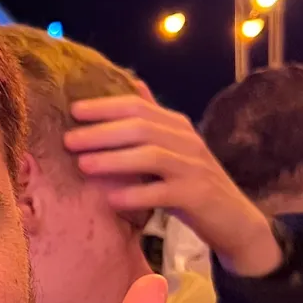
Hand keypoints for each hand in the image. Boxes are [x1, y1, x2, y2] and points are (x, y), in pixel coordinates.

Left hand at [65, 82, 282, 277]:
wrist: (234, 219)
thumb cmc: (192, 182)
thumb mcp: (174, 146)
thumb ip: (153, 118)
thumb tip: (134, 83)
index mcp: (177, 126)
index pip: (137, 107)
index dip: (105, 107)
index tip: (73, 110)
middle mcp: (187, 141)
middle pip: (140, 128)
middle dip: (101, 132)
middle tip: (68, 140)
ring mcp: (194, 167)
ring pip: (151, 156)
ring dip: (113, 160)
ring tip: (83, 165)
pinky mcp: (197, 196)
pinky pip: (162, 192)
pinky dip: (135, 194)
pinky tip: (111, 199)